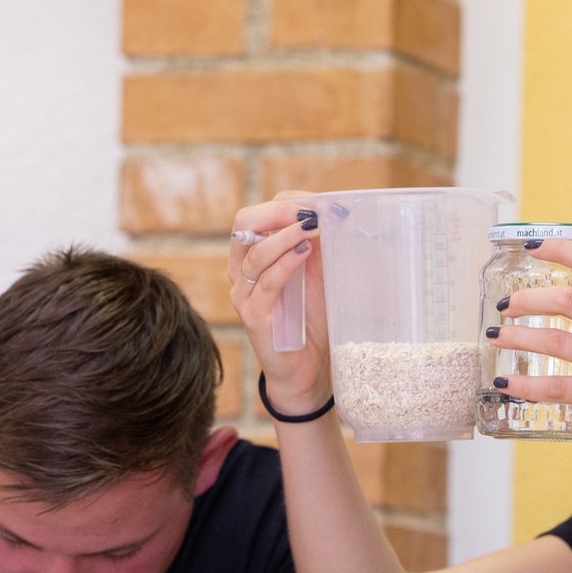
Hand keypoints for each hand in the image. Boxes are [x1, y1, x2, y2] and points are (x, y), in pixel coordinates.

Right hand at [228, 193, 331, 414]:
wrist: (307, 369)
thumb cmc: (311, 319)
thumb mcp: (315, 274)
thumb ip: (314, 246)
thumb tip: (331, 214)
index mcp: (251, 258)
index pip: (254, 216)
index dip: (282, 205)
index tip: (314, 203)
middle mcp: (240, 273)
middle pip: (243, 225)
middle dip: (276, 212)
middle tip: (308, 211)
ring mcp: (244, 295)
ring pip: (254, 253)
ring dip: (284, 235)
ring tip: (311, 228)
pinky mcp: (254, 317)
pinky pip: (266, 283)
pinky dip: (285, 263)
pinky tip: (304, 252)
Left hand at [485, 239, 571, 461]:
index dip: (561, 250)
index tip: (534, 246)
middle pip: (566, 299)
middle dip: (528, 299)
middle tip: (506, 306)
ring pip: (554, 340)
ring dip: (518, 338)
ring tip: (497, 337)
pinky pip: (557, 386)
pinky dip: (526, 385)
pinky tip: (507, 383)